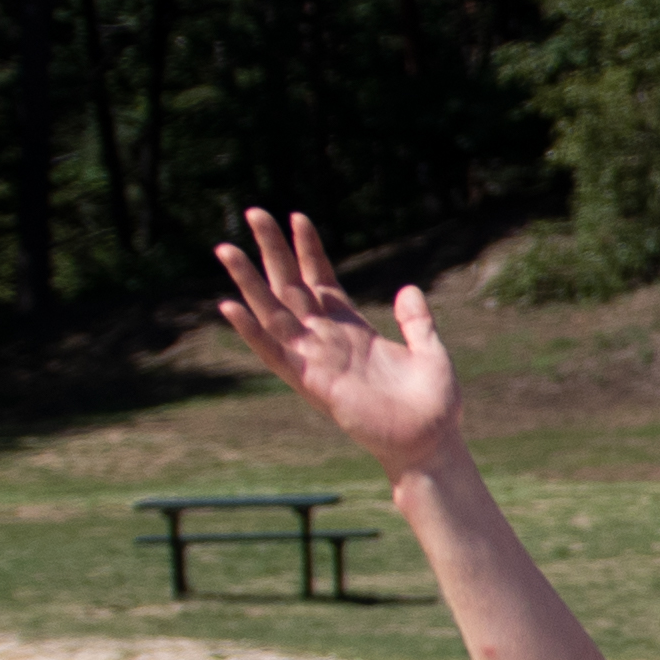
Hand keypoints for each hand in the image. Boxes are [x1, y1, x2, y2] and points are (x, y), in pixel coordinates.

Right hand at [207, 207, 459, 473]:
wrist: (431, 445)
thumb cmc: (433, 405)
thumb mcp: (430, 352)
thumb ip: (416, 321)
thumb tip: (407, 288)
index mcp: (354, 330)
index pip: (323, 280)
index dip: (309, 250)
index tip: (298, 217)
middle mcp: (328, 341)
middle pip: (292, 287)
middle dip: (272, 251)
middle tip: (253, 213)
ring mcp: (317, 360)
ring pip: (273, 313)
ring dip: (248, 283)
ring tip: (226, 250)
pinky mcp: (312, 384)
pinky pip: (274, 353)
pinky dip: (251, 331)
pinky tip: (230, 307)